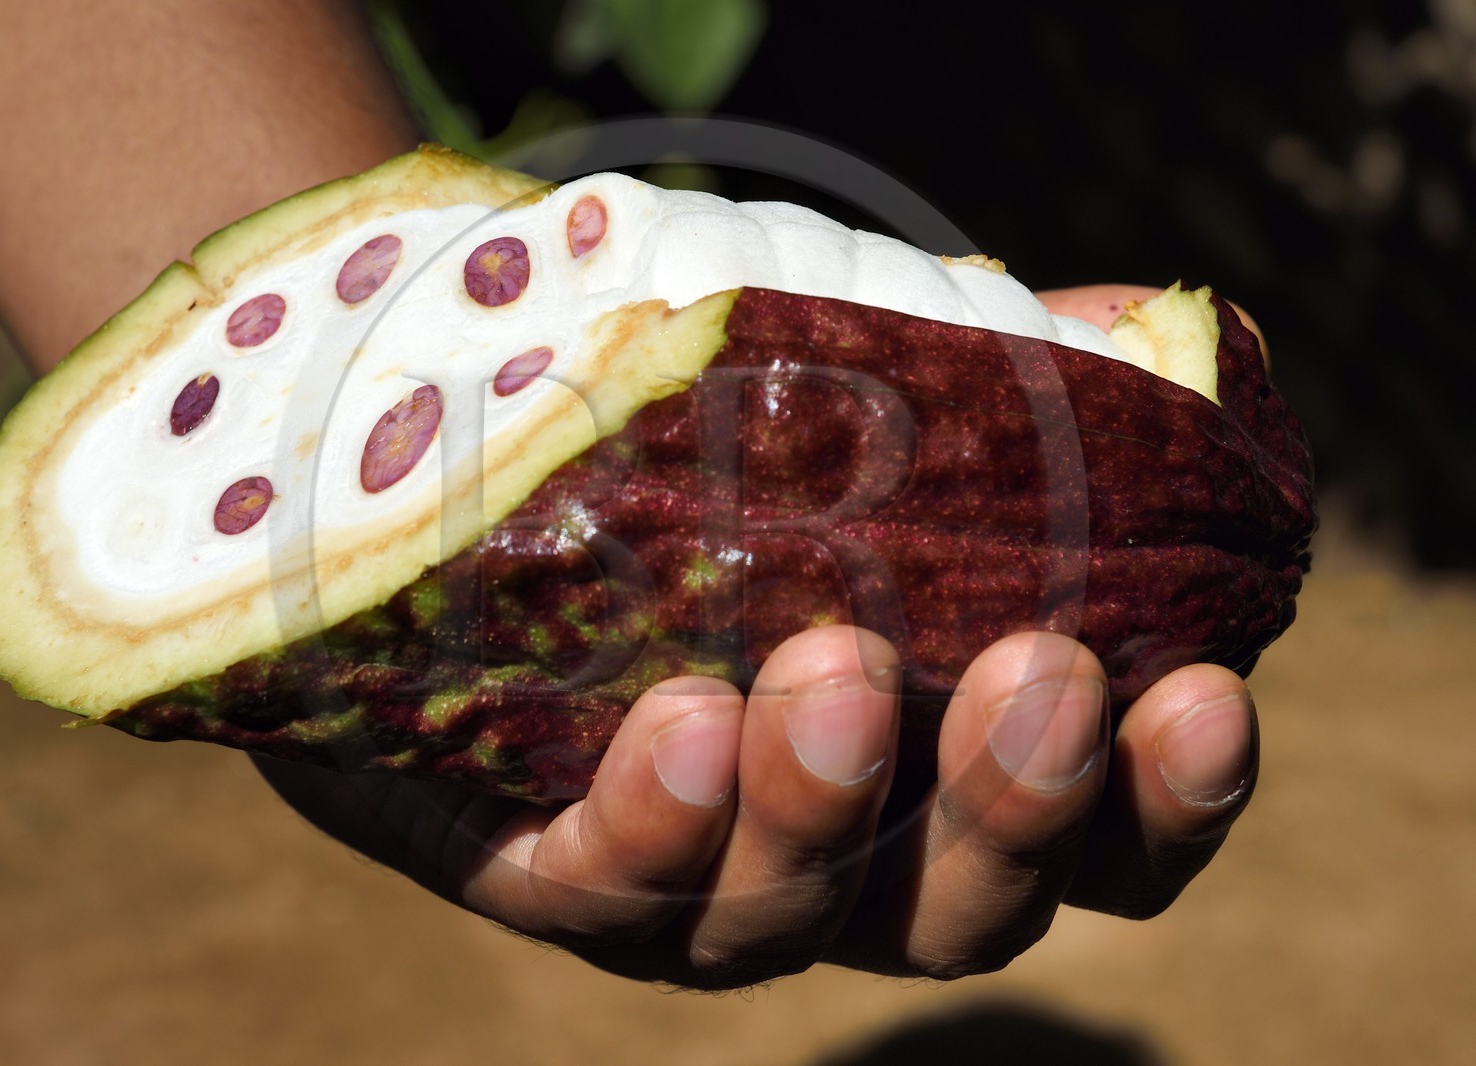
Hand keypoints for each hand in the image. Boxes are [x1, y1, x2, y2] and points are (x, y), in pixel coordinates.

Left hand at [253, 283, 1261, 987]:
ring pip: (774, 917)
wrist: (479, 522)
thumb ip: (992, 394)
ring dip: (820, 809)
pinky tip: (684, 719)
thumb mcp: (864, 428)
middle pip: (956, 911)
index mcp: (942, 787)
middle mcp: (835, 868)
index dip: (1167, 800)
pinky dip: (651, 822)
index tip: (1208, 692)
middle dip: (1010, 805)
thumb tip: (1123, 323)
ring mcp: (688, 885)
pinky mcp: (542, 870)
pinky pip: (597, 886)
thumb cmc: (719, 485)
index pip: (1099, 848)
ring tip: (832, 672)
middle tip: (1041, 672)